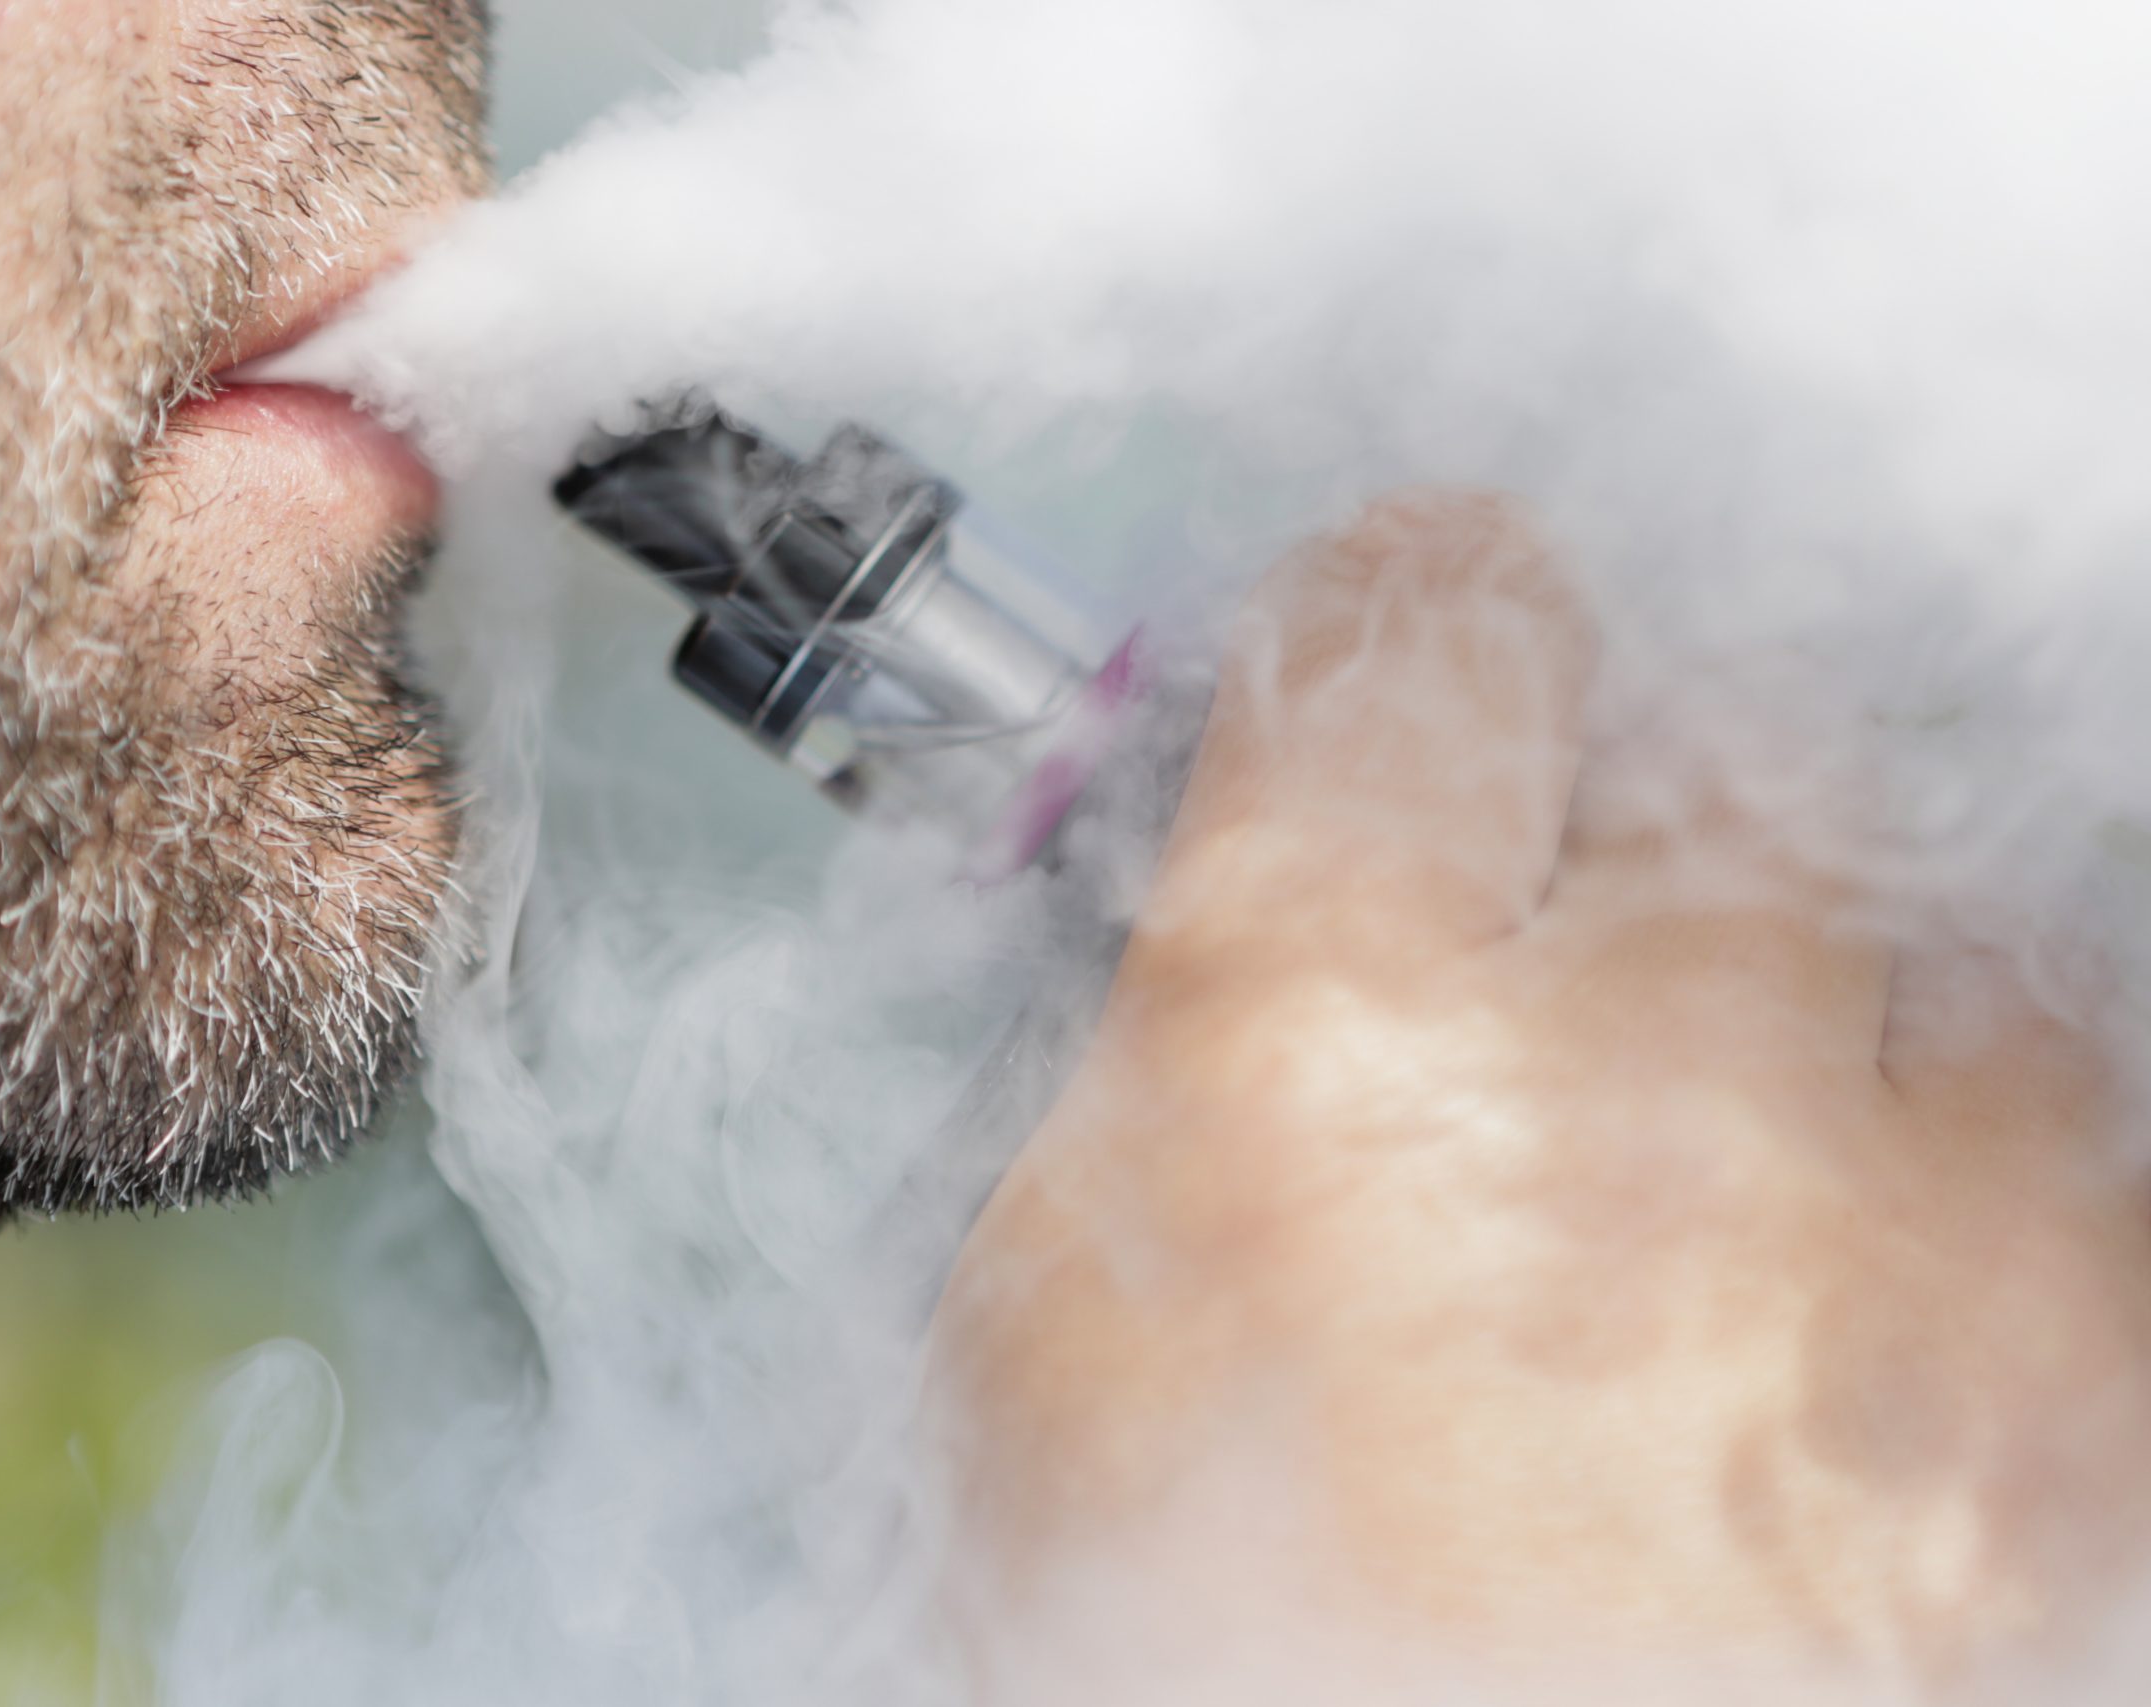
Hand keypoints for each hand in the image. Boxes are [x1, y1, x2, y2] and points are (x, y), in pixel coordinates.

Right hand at [930, 494, 2150, 1700]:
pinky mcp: (2094, 1359)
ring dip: (1841, 981)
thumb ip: (1175, 1050)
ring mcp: (1909, 1210)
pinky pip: (2077, 1102)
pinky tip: (1874, 1263)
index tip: (1424, 638)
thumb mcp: (1056, 1330)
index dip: (1417, 614)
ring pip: (1940, 903)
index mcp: (1317, 1034)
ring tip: (1741, 1139)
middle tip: (1579, 928)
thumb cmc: (1215, 1656)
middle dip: (1646, 803)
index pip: (1420, 627)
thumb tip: (1264, 891)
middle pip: (1720, 727)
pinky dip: (1984, 1146)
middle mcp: (1638, 1068)